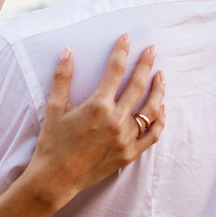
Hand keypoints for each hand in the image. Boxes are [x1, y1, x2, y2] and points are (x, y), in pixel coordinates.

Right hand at [23, 34, 165, 209]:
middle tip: (152, 50)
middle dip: (146, 64)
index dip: (121, 51)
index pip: (115, 70)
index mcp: (97, 106)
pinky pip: (152, 134)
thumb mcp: (54, 107)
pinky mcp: (129, 154)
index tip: (127, 38)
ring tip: (161, 76)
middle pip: (138, 85)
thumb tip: (67, 51)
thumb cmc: (52, 142)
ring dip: (158, 90)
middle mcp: (116, 121)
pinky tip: (162, 108)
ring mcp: (125, 138)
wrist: (55, 178)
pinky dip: (160, 120)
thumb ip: (62, 78)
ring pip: (151, 109)